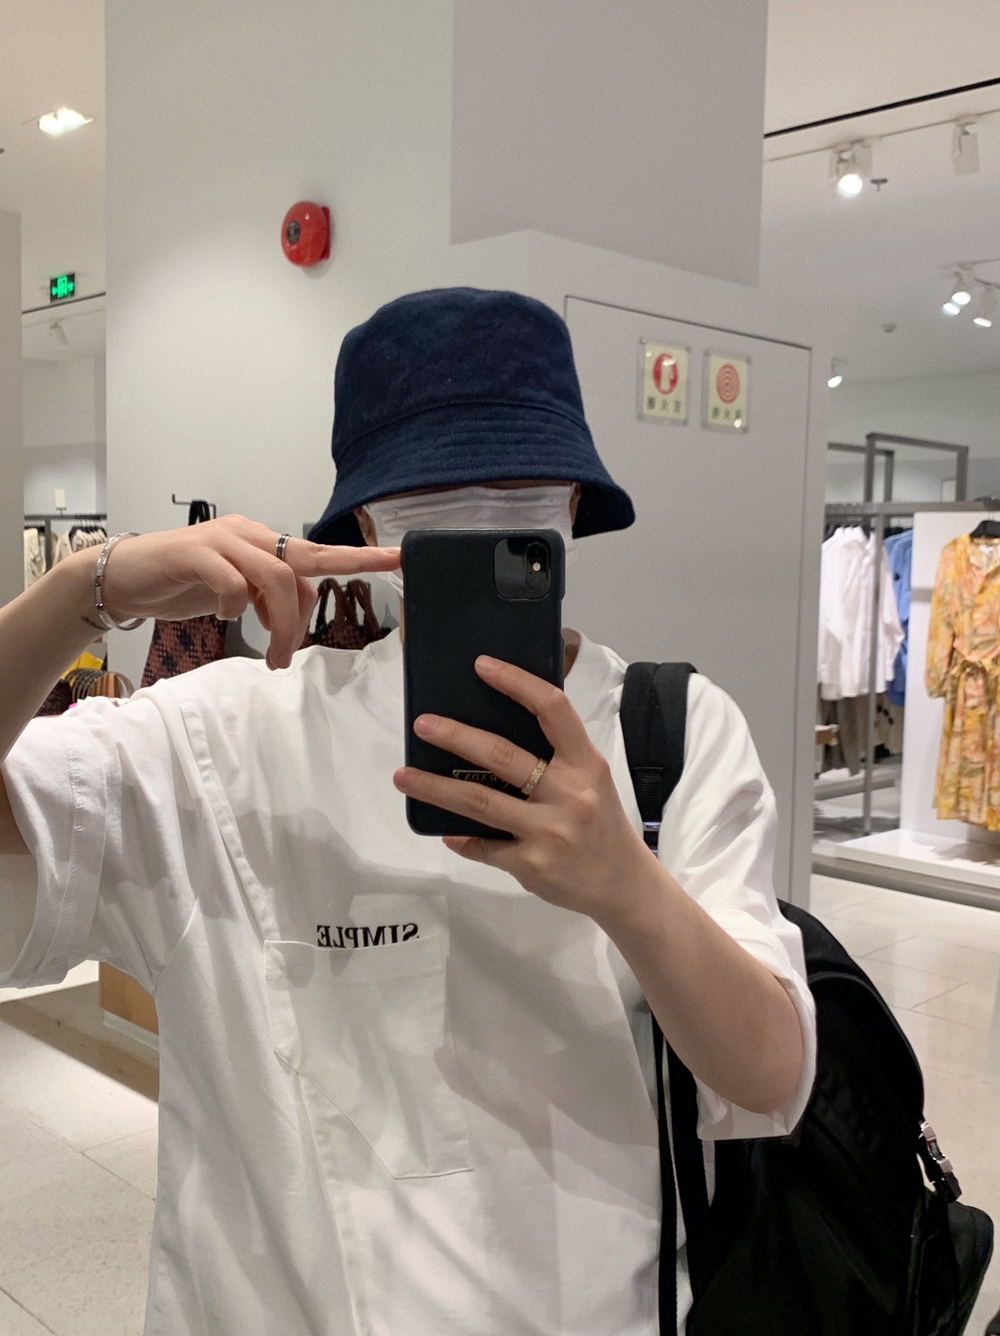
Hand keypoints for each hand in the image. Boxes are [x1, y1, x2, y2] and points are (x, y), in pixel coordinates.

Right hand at [83, 515, 399, 669]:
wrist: (123, 577)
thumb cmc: (181, 584)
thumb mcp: (234, 595)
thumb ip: (265, 598)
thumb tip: (292, 622)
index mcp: (261, 541)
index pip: (316, 551)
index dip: (358, 557)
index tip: (398, 558)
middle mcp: (247, 533)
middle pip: (302, 561)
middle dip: (325, 592)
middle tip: (311, 637)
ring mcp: (221, 540)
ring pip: (274, 577)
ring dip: (280, 622)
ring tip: (272, 655)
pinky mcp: (194, 553)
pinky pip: (233, 584)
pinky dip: (235, 607)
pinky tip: (224, 616)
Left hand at [392, 656, 653, 921]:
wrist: (624, 885)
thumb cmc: (601, 821)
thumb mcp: (591, 779)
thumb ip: (555, 757)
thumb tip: (491, 732)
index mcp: (586, 763)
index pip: (553, 710)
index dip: (517, 683)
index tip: (482, 665)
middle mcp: (569, 794)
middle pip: (503, 756)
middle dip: (456, 736)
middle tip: (422, 724)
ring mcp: (550, 832)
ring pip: (481, 802)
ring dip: (436, 787)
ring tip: (404, 776)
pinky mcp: (532, 865)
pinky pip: (484, 847)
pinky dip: (461, 838)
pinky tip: (445, 830)